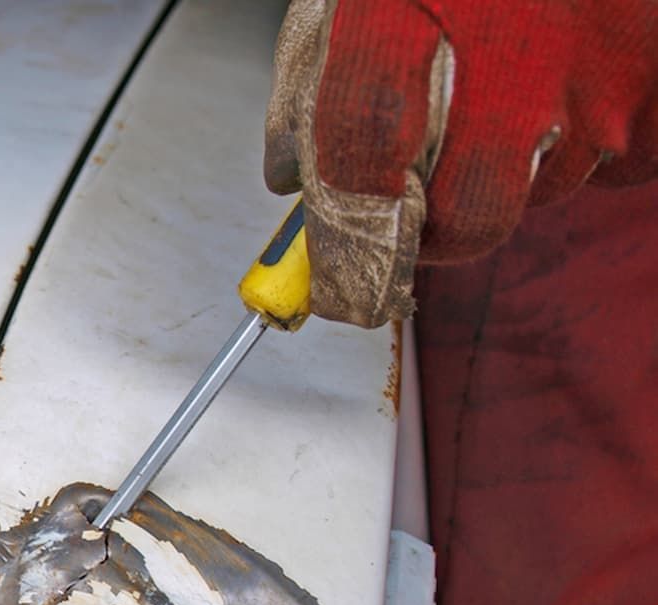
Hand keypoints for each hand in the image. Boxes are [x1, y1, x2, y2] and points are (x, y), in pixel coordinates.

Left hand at [265, 0, 657, 326]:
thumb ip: (313, 77)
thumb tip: (291, 178)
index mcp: (410, 9)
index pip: (362, 163)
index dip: (343, 239)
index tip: (328, 274)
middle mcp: (519, 49)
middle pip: (470, 219)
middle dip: (436, 236)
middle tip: (417, 216)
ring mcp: (604, 72)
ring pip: (543, 190)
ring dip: (512, 169)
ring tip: (510, 87)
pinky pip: (617, 163)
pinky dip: (587, 141)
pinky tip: (569, 80)